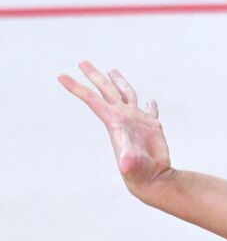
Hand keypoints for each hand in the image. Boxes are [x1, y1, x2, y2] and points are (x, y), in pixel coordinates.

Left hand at [57, 60, 172, 193]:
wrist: (152, 179)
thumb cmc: (139, 173)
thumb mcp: (132, 165)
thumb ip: (129, 161)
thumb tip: (126, 163)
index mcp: (114, 121)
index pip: (92, 99)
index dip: (76, 87)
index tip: (60, 75)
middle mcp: (123, 117)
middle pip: (107, 91)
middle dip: (95, 76)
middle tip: (82, 61)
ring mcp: (137, 121)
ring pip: (127, 95)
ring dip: (119, 83)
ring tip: (112, 71)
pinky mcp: (152, 127)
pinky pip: (150, 111)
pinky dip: (150, 105)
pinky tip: (150, 101)